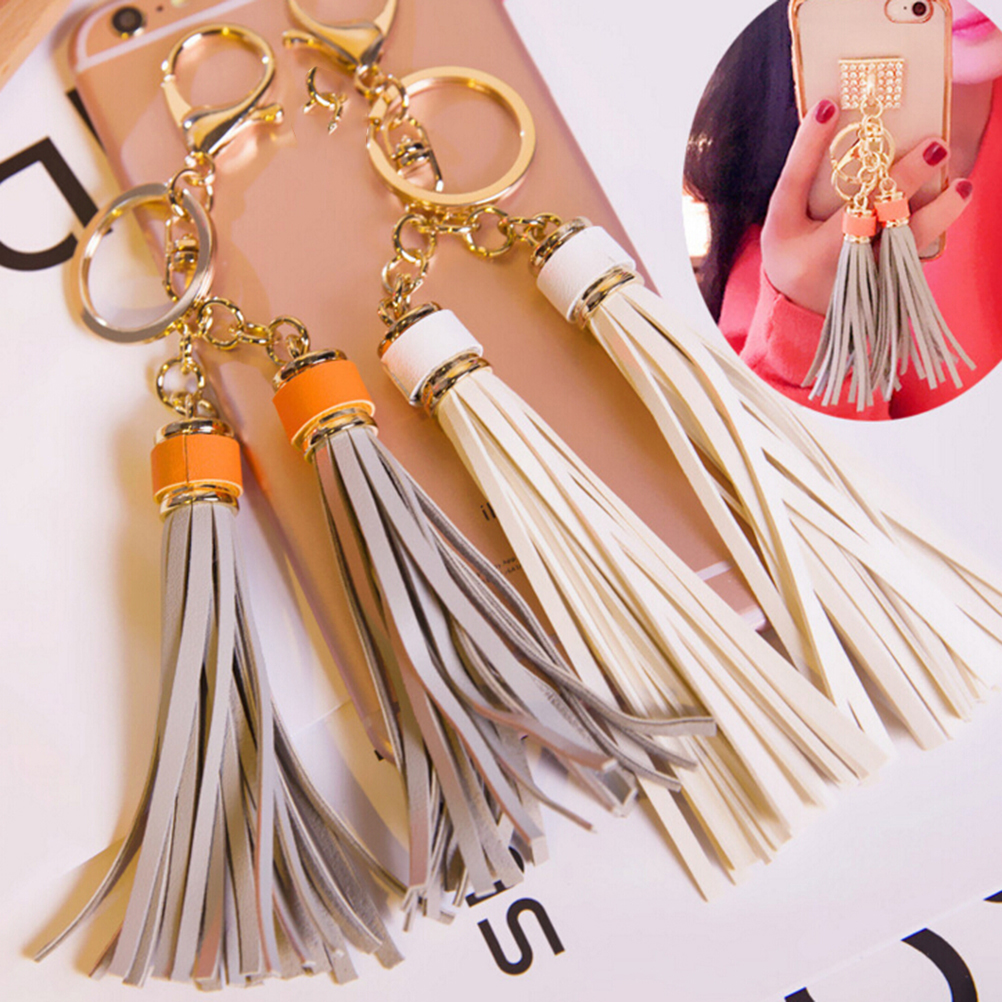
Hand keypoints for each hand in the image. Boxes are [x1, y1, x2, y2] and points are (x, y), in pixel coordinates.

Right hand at [760, 98, 973, 315]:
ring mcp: (855, 281)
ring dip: (936, 212)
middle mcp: (820, 263)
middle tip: (934, 145)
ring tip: (962, 183)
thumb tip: (833, 112)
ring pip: (900, 246)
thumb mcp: (784, 218)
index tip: (830, 105)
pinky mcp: (880, 290)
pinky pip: (913, 257)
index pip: (794, 184)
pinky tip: (955, 195)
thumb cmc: (793, 250)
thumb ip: (804, 175)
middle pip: (861, 218)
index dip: (809, 146)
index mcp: (787, 240)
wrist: (800, 311)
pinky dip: (936, 224)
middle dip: (899, 181)